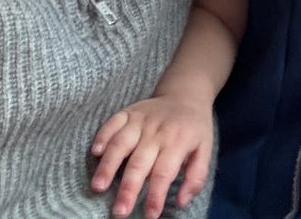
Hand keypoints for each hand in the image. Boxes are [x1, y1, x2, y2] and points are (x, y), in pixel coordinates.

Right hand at [89, 96, 213, 217]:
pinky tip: (95, 153)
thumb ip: (197, 176)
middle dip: (128, 189)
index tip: (149, 215)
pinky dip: (102, 136)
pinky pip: (112, 123)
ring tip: (98, 186)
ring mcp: (141, 120)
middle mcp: (157, 131)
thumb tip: (182, 202)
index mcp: (178, 142)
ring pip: (121, 143)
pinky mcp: (129, 112)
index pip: (164, 173)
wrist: (186, 93)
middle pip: (139, 163)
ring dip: (108, 165)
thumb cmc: (194, 127)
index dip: (156, 196)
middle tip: (119, 211)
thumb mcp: (205, 150)